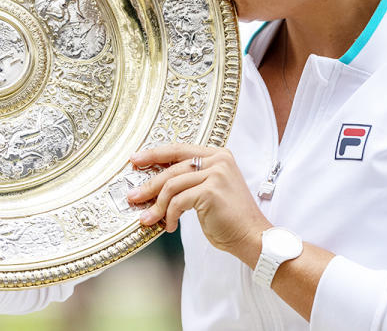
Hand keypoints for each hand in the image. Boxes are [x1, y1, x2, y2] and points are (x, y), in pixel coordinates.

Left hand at [127, 143, 271, 260]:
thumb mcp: (209, 191)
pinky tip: (170, 226)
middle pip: (172, 168)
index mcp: (218, 155)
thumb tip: (156, 184)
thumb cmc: (230, 219)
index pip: (179, 150)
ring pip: (172, 185)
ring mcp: (216, 173)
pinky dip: (170, 215)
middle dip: (149, 184)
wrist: (252, 237)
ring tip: (147, 219)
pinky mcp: (211, 190)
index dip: (155, 154)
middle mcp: (218, 159)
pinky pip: (178, 201)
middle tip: (133, 196)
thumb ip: (189, 181)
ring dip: (157, 205)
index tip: (136, 160)